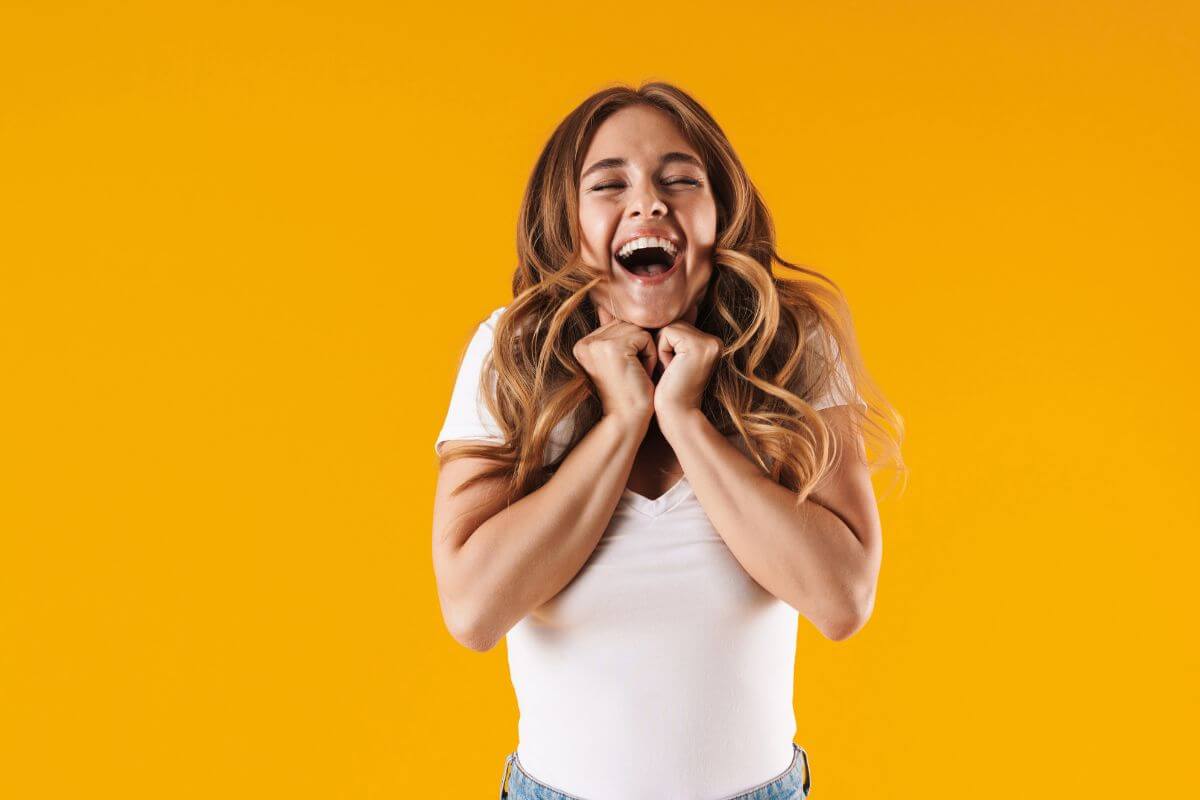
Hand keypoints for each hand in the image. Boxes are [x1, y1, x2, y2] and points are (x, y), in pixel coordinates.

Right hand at [573, 308, 656, 427]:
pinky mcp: (613, 347)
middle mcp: (585, 342)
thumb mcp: (619, 360)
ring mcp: (597, 344)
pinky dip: (650, 355)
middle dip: (639, 348)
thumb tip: (613, 307)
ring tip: (635, 374)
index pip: (619, 326)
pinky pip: (645, 337)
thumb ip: (615, 334)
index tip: (626, 371)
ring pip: (638, 329)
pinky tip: (640, 373)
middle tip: (632, 374)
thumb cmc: (628, 393)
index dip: (631, 347)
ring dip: (645, 352)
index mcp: (583, 345)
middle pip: (628, 324)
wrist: (627, 420)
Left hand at [651, 321, 721, 425]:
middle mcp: (715, 341)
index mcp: (711, 343)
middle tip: (672, 372)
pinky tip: (671, 370)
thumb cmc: (670, 391)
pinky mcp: (698, 346)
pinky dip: (661, 352)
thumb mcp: (673, 359)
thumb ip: (676, 336)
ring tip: (672, 371)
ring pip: (668, 327)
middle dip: (663, 347)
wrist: (678, 416)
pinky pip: (665, 333)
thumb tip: (677, 312)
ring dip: (661, 350)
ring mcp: (710, 342)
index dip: (666, 347)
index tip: (673, 370)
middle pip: (673, 324)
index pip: (677, 326)